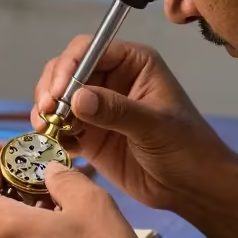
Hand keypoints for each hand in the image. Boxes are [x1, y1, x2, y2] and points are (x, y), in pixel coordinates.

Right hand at [33, 38, 237, 237]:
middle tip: (45, 111)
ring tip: (44, 128)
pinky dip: (52, 132)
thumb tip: (77, 98)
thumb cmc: (188, 148)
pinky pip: (62, 126)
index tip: (59, 92)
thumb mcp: (155, 127)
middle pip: (67, 70)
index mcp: (133, 63)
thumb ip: (117, 111)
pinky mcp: (90, 135)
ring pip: (59, 97)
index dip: (69, 66)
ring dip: (46, 110)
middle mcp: (112, 79)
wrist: (193, 188)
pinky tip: (53, 142)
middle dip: (51, 87)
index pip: (90, 49)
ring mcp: (98, 107)